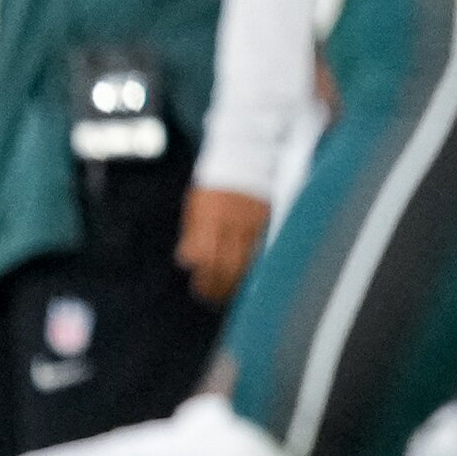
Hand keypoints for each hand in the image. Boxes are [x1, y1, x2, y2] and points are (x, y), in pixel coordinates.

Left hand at [176, 188, 270, 306]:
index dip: (203, 280)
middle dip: (221, 286)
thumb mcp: (196, 205)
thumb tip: (188, 260)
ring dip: (239, 280)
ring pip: (246, 260)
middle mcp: (230, 222)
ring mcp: (252, 221)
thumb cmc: (216, 182)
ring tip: (234, 293)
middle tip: (217, 299)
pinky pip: (263, 247)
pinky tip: (253, 274)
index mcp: (208, 219)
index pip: (204, 259)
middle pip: (226, 264)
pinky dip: (257, 263)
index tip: (201, 291)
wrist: (245, 155)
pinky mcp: (268, 219)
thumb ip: (193, 233)